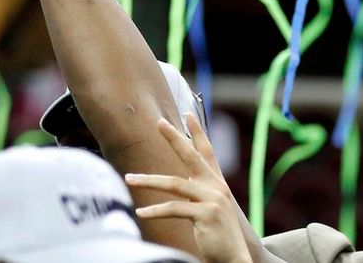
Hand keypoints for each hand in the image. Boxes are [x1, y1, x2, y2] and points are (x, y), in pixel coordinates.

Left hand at [125, 114, 253, 262]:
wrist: (233, 257)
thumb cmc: (218, 236)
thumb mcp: (209, 209)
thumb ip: (197, 194)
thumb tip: (179, 184)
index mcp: (217, 184)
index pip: (207, 152)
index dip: (198, 132)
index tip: (188, 114)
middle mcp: (216, 187)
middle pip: (192, 156)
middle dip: (176, 137)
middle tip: (159, 122)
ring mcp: (212, 199)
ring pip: (175, 183)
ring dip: (149, 180)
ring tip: (129, 179)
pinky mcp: (205, 214)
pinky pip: (174, 208)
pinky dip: (156, 210)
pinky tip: (140, 212)